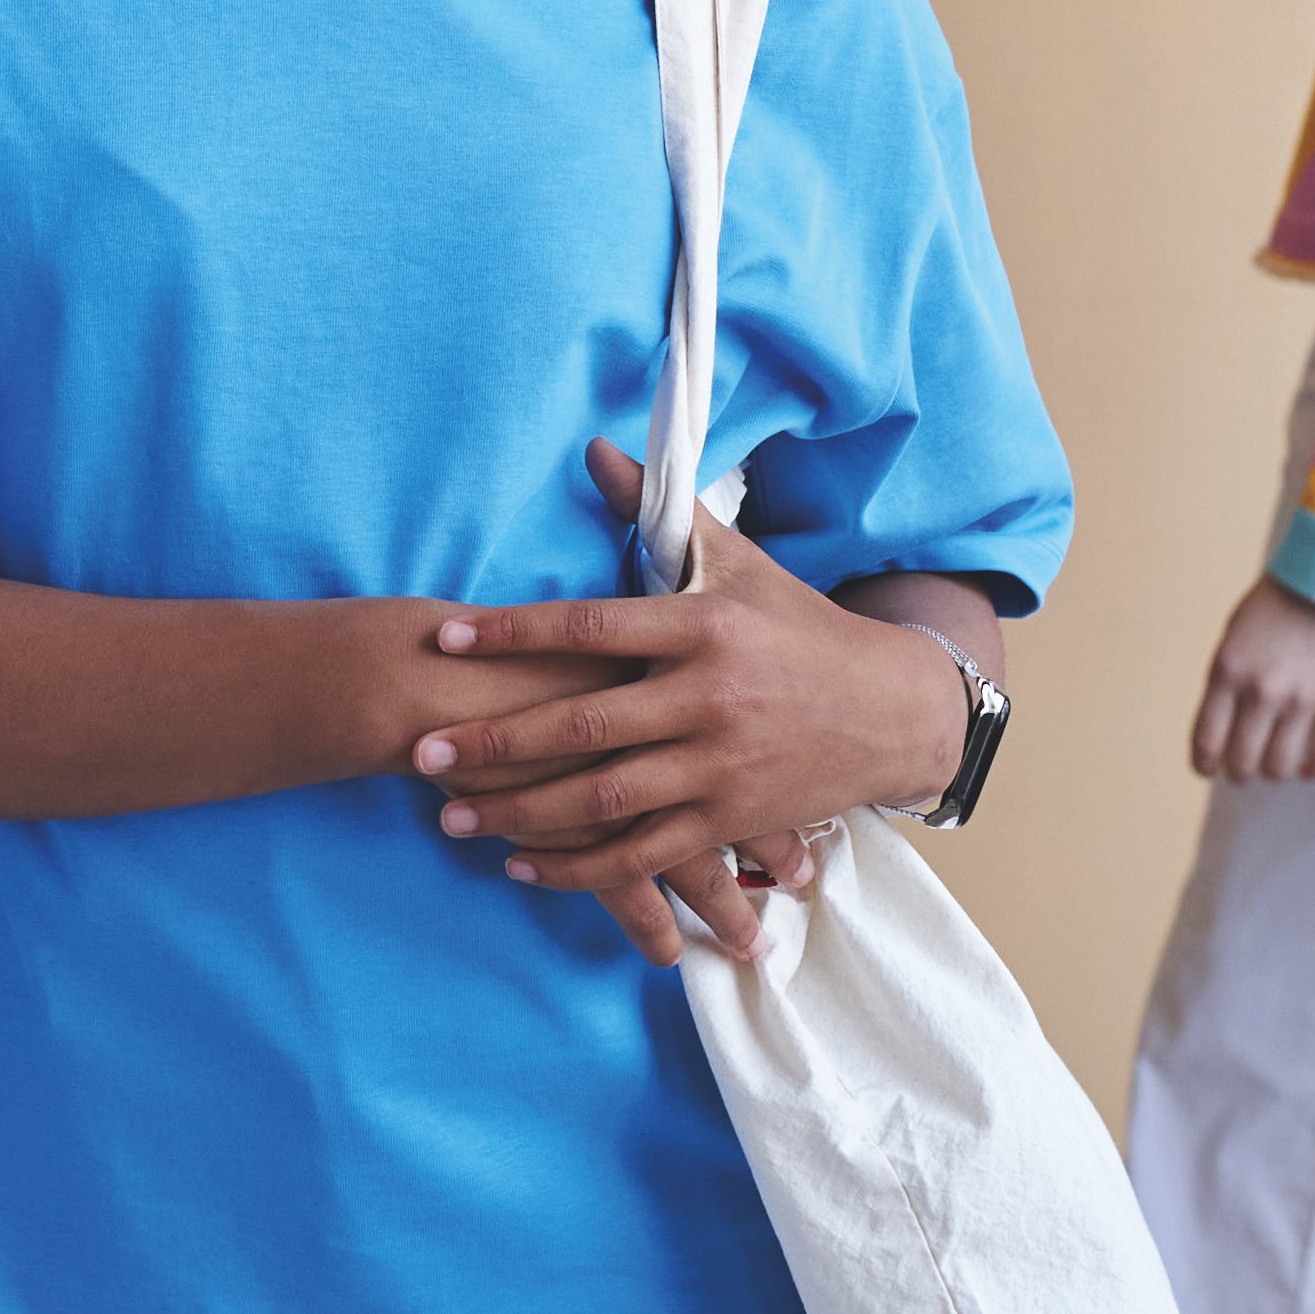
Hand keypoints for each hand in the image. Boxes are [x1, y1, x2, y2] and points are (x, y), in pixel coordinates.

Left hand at [403, 446, 983, 965]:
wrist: (895, 712)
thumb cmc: (800, 627)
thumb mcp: (737, 560)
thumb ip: (660, 509)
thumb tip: (595, 447)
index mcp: (702, 625)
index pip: (590, 626)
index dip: (512, 634)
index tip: (443, 638)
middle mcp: (708, 698)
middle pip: (583, 725)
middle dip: (495, 741)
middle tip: (419, 751)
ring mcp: (720, 767)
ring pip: (604, 799)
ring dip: (521, 813)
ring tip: (451, 817)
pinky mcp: (731, 822)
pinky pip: (642, 853)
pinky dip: (580, 866)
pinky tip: (521, 866)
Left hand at [1189, 579, 1314, 782]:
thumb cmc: (1280, 602)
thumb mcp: (1235, 635)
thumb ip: (1228, 681)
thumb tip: (1223, 730)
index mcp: (1227, 670)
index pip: (1206, 739)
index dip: (1205, 764)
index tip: (1208, 771)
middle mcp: (1261, 690)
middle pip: (1242, 760)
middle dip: (1240, 772)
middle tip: (1244, 771)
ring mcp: (1302, 699)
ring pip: (1281, 764)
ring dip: (1275, 772)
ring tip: (1276, 768)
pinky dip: (1312, 770)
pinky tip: (1306, 769)